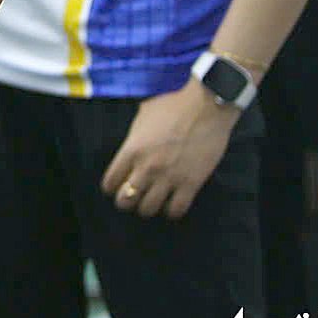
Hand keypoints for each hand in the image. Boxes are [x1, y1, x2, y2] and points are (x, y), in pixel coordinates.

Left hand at [99, 82, 239, 218]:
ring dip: (148, 208)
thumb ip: (134, 135)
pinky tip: (172, 204)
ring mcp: (169, 177)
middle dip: (126, 202)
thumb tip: (132, 143)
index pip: (110, 182)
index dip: (111, 188)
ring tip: (152, 202)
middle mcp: (147, 167)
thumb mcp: (143, 116)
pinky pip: (176, 209)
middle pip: (126, 200)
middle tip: (132, 199)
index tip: (115, 188)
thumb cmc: (174, 106)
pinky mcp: (191, 183)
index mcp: (131, 150)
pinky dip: (172, 211)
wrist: (206, 106)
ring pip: (149, 209)